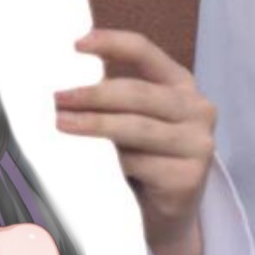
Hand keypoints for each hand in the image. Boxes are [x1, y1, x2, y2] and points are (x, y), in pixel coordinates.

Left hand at [55, 28, 213, 254]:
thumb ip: (110, 97)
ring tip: (60, 124)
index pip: (145, 52)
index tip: (75, 43)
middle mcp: (197, 108)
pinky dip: (109, 162)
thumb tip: (56, 81)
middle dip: (93, 94)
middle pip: (137, 93)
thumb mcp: (131, 118)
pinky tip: (87, 161)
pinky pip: (139, 164)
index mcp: (179, 83)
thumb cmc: (141, 154)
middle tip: (57, 98)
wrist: (167, 212)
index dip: (111, 43)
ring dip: (94, 125)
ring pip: (136, 128)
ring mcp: (198, 144)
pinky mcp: (189, 177)